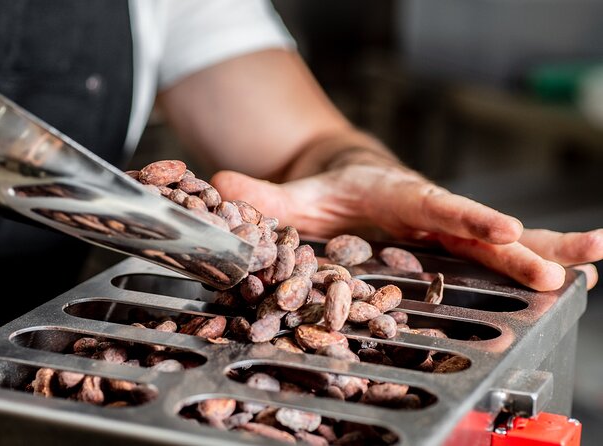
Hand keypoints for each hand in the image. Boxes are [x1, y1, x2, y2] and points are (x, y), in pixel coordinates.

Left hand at [211, 164, 601, 290]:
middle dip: (517, 248)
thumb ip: (262, 198)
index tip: (500, 229)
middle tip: (557, 268)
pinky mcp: (453, 242)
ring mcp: (446, 227)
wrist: (351, 178)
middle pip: (477, 227)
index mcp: (396, 195)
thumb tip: (221, 188)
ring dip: (544, 250)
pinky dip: (532, 256)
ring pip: (500, 239)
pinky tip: (575, 269)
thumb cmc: (329, 191)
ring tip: (593, 260)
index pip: (435, 206)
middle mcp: (429, 210)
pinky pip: (495, 251)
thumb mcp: (296, 199)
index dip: (467, 217)